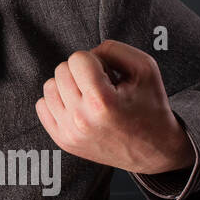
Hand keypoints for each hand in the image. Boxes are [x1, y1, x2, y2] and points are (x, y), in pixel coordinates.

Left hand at [34, 39, 193, 174]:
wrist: (157, 151)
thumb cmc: (152, 107)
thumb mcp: (145, 68)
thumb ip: (113, 49)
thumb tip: (87, 53)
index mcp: (102, 102)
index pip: (77, 58)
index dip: (95, 61)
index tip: (109, 75)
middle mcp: (81, 119)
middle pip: (61, 70)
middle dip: (81, 72)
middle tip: (102, 87)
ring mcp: (69, 132)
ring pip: (49, 87)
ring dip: (68, 86)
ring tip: (91, 97)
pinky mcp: (63, 141)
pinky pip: (42, 106)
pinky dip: (59, 102)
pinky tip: (79, 107)